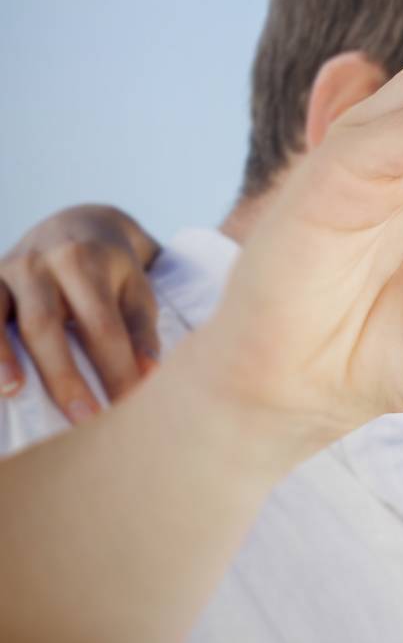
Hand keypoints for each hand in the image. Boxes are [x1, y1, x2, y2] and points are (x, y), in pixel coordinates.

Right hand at [0, 205, 160, 417]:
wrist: (77, 223)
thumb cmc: (113, 269)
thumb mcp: (137, 288)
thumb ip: (141, 328)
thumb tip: (149, 372)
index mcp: (87, 261)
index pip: (102, 326)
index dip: (115, 369)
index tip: (128, 406)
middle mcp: (43, 262)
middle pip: (47, 325)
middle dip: (64, 376)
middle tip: (83, 418)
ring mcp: (9, 268)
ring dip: (3, 358)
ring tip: (15, 394)